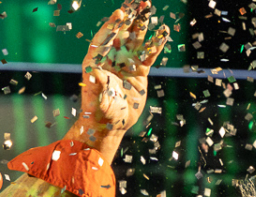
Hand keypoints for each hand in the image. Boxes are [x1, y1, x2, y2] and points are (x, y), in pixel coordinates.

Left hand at [75, 3, 168, 156]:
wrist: (111, 126)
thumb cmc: (98, 113)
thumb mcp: (96, 100)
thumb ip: (96, 86)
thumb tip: (93, 76)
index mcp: (96, 61)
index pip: (104, 38)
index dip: (112, 25)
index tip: (120, 12)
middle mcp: (111, 58)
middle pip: (120, 32)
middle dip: (128, 16)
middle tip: (138, 1)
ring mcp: (126, 62)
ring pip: (135, 38)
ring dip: (142, 23)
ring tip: (148, 5)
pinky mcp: (139, 70)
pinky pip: (149, 53)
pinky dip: (156, 43)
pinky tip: (163, 30)